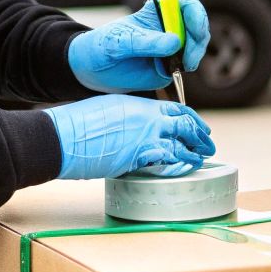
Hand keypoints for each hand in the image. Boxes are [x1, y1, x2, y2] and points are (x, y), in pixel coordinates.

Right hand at [44, 94, 214, 179]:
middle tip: (208, 145)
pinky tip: (186, 167)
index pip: (175, 109)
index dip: (191, 118)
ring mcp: (144, 135)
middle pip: (184, 124)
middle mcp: (146, 116)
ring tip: (202, 158)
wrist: (63, 135)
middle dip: (200, 135)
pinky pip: (168, 159)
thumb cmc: (77, 126)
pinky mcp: (138, 155)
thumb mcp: (107, 111)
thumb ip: (127, 118)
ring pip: (181, 141)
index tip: (199, 127)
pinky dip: (180, 163)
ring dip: (195, 151)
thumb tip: (135, 130)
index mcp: (138, 104)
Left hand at [67, 0, 210, 92]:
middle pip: (197, 27)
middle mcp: (167, 28)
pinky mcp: (169, 67)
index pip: (185, 6)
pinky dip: (186, 69)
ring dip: (194, 56)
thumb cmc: (101, 46)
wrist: (91, 70)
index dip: (196, 15)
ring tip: (182, 67)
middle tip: (188, 59)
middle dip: (198, 41)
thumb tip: (174, 43)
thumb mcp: (117, 43)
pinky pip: (185, 66)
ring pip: (196, 47)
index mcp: (156, 12)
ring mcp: (170, 48)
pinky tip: (175, 74)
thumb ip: (144, 43)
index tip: (195, 29)